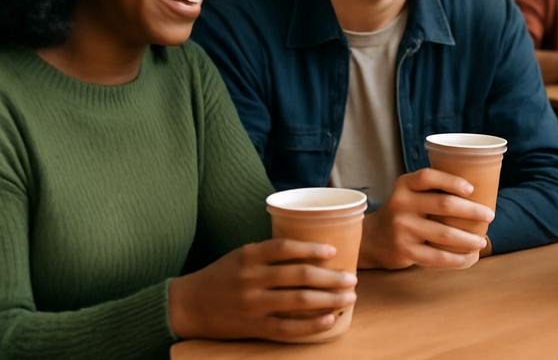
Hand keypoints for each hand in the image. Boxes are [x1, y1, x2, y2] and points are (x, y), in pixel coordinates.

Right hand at [168, 239, 357, 341]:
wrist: (188, 305)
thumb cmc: (222, 276)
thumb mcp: (241, 255)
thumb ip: (270, 253)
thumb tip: (311, 250)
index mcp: (249, 256)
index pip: (285, 248)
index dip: (312, 248)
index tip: (334, 251)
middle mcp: (251, 278)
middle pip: (299, 276)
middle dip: (331, 277)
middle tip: (352, 278)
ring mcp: (253, 304)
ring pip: (298, 301)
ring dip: (328, 299)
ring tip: (348, 297)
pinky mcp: (253, 327)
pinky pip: (287, 327)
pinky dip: (310, 324)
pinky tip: (329, 320)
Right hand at [358, 168, 493, 269]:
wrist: (373, 238)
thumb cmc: (403, 212)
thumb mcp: (409, 193)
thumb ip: (432, 189)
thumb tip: (479, 188)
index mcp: (404, 185)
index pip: (428, 177)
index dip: (452, 181)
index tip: (472, 189)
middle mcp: (401, 204)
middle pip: (444, 205)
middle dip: (472, 211)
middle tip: (489, 215)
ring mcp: (402, 229)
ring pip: (444, 234)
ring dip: (469, 238)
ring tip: (482, 241)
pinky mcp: (405, 251)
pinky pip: (437, 257)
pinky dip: (457, 259)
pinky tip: (469, 257)